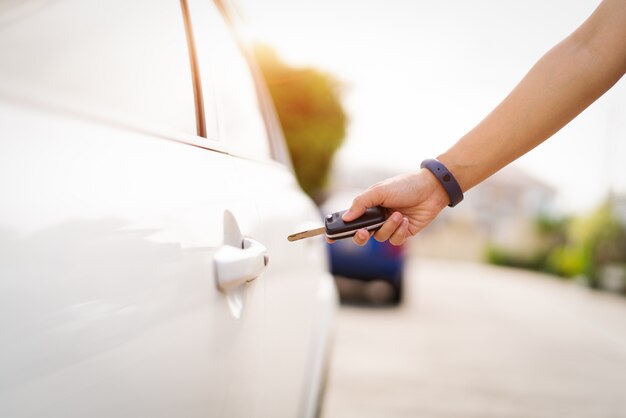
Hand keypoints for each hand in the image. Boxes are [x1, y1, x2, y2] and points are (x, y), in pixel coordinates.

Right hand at [327, 169, 449, 245]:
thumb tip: (346, 217)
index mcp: (368, 206)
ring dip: (388, 227)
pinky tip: (405, 220)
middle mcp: (377, 217)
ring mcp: (390, 226)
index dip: (339, 229)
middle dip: (361, 236)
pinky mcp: (403, 232)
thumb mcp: (379, 191)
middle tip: (364, 232)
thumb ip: (360, 204)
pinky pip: (395, 240)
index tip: (329, 237)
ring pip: (380, 237)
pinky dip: (399, 231)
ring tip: (398, 214)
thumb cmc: (404, 185)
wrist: (431, 189)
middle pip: (362, 235)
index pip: (350, 220)